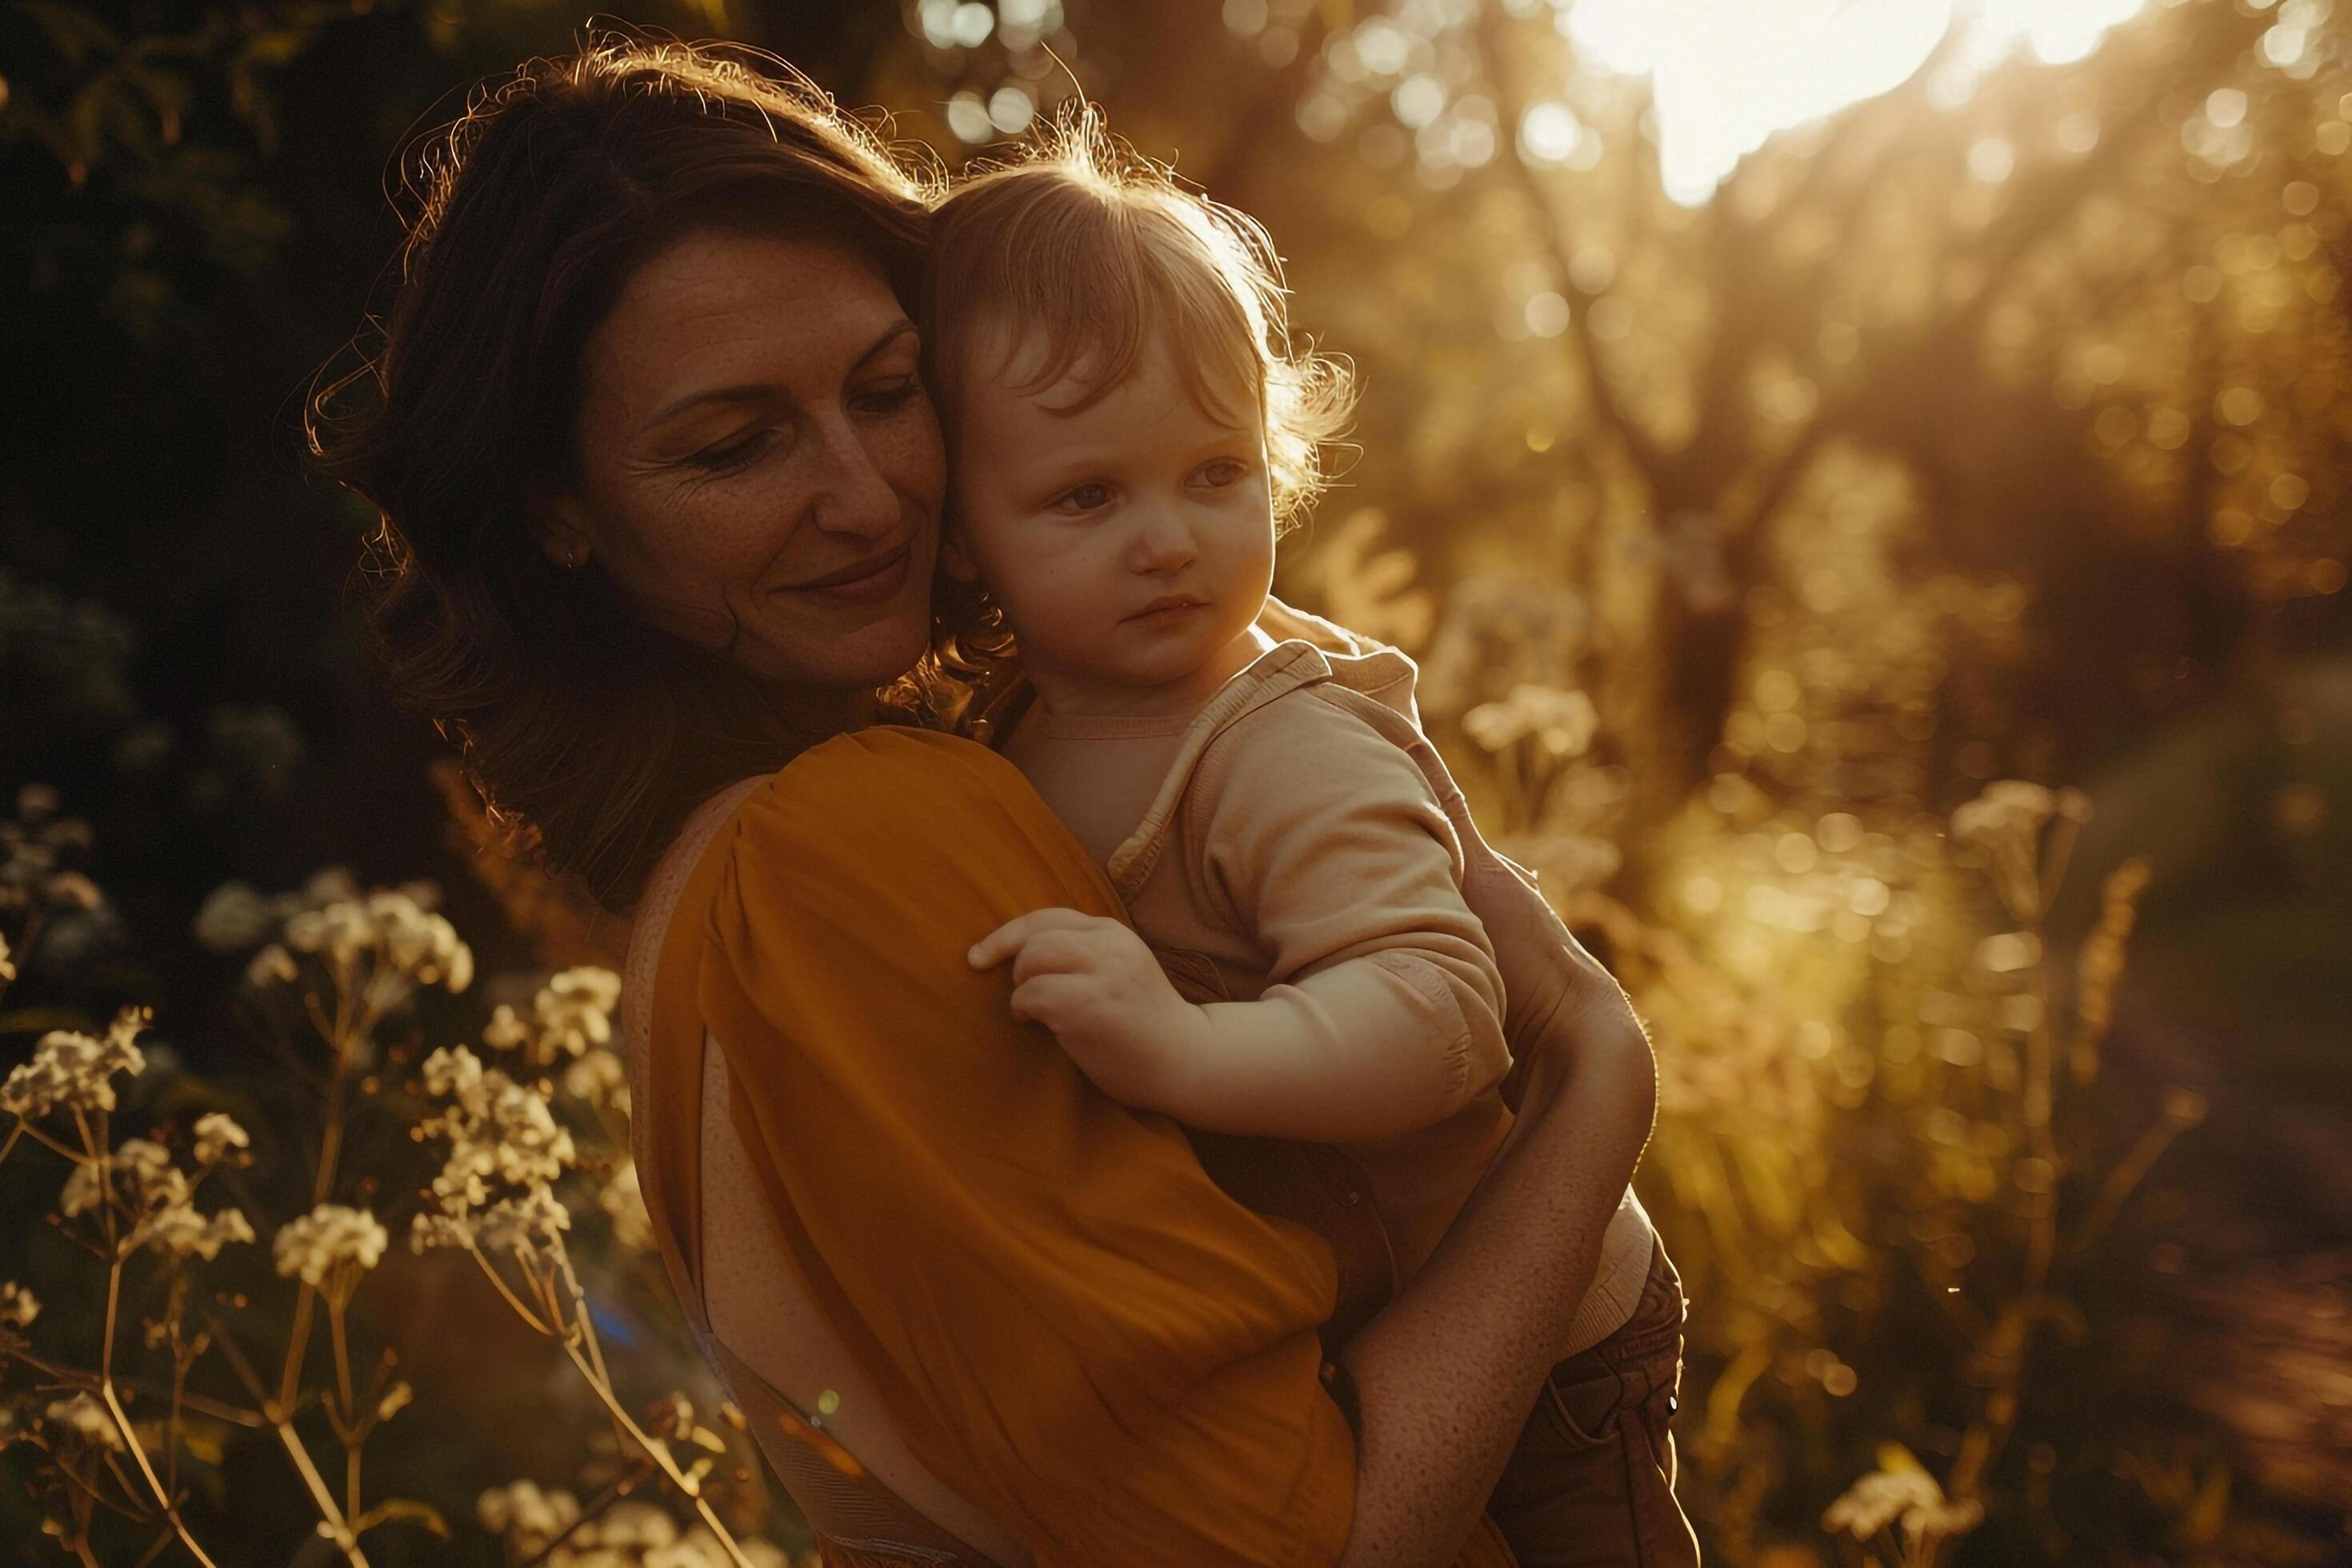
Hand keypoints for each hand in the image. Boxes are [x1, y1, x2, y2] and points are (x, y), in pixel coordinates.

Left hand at [968, 908, 1204, 1110]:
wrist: (1185, 1062)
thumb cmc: (1141, 1026)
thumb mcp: (1118, 972)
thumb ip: (1082, 955)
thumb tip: (1015, 953)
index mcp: (1114, 933)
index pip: (1048, 917)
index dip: (1007, 935)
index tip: (980, 956)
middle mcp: (1111, 945)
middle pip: (1035, 936)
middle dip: (1015, 966)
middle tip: (1025, 997)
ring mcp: (1103, 973)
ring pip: (1031, 959)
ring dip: (1021, 988)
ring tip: (1033, 1011)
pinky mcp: (1090, 1004)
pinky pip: (1032, 995)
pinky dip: (1023, 1010)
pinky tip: (1038, 1026)